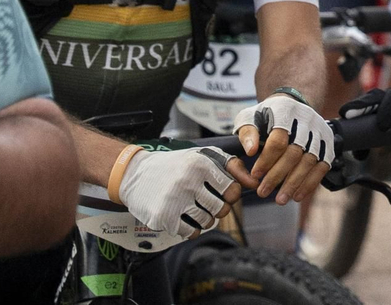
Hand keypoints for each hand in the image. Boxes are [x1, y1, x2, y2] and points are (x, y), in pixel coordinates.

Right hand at [117, 146, 242, 238]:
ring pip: (207, 222)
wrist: (135, 174)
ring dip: (205, 220)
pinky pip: (189, 232)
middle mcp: (188, 182)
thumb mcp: (204, 157)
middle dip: (218, 209)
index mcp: (201, 165)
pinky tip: (184, 219)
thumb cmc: (176, 165)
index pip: (232, 190)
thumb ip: (232, 167)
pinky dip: (191, 230)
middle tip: (208, 204)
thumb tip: (255, 183)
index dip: (231, 195)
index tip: (222, 194)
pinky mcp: (163, 217)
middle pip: (221, 208)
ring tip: (195, 210)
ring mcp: (175, 200)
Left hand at [234, 92, 334, 205]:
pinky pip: (322, 166)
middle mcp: (307, 121)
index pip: (279, 139)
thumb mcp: (251, 117)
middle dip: (278, 176)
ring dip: (294, 183)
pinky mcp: (328, 144)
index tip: (255, 175)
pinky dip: (310, 183)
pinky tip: (298, 195)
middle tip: (263, 192)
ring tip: (280, 199)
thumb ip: (247, 133)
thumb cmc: (267, 116)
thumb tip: (250, 150)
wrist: (293, 106)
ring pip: (309, 161)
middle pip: (295, 152)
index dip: (267, 160)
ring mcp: (320, 133)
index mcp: (286, 112)